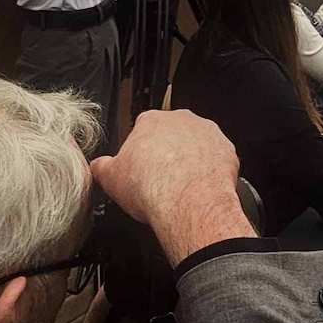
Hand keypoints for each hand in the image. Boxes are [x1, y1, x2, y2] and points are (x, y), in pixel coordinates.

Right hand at [90, 110, 253, 266]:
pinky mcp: (225, 148)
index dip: (141, 151)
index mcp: (151, 122)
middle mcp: (180, 120)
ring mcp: (206, 132)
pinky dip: (210, 170)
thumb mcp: (110, 178)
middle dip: (167, 153)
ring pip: (196, 144)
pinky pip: (217, 157)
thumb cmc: (152, 188)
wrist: (187, 201)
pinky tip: (201, 187)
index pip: (143, 129)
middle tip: (162, 178)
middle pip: (172, 135)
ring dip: (191, 160)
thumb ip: (102, 167)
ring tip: (182, 186)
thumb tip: (97, 167)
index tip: (142, 168)